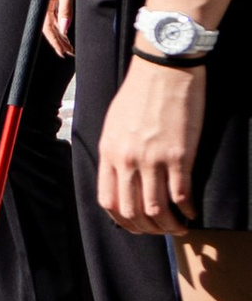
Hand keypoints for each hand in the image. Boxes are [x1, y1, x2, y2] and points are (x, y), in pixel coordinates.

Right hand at [45, 0, 77, 61]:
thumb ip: (65, 10)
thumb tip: (64, 29)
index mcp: (45, 0)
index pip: (47, 27)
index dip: (54, 41)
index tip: (63, 52)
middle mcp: (45, 0)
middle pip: (48, 26)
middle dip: (58, 41)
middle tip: (68, 52)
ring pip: (51, 21)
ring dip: (59, 33)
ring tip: (68, 45)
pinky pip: (54, 13)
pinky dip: (60, 23)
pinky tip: (64, 28)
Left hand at [98, 55, 202, 231]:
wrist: (164, 69)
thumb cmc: (140, 92)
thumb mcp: (114, 123)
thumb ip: (115, 151)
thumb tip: (119, 177)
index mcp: (109, 152)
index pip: (109, 201)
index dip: (123, 220)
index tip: (136, 225)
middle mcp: (127, 159)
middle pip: (133, 211)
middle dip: (148, 229)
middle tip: (161, 231)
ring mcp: (153, 159)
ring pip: (158, 209)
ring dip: (169, 226)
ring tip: (180, 227)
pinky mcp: (179, 155)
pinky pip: (181, 194)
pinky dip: (187, 209)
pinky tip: (192, 211)